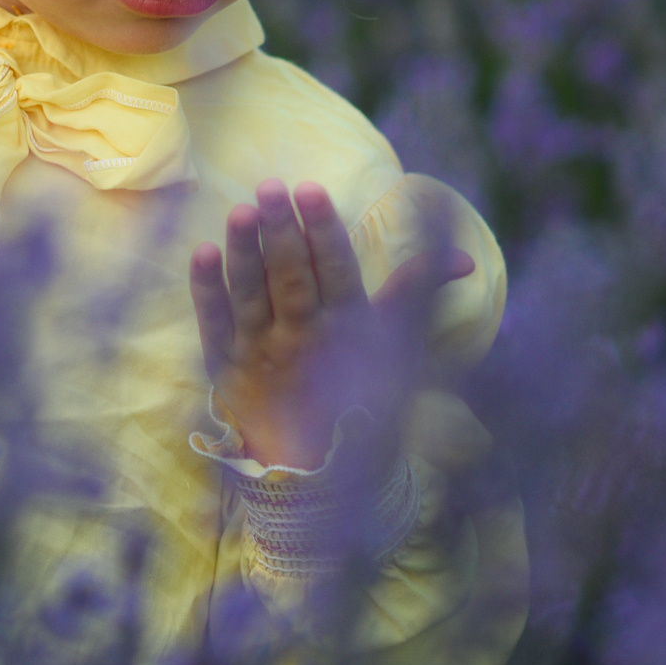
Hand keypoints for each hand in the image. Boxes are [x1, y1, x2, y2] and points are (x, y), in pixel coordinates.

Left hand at [188, 179, 471, 469]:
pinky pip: (213, 324)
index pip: (337, 271)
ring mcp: (261, 354)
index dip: (323, 230)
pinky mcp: (227, 369)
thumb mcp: (399, 350)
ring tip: (240, 211)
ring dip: (244, 252)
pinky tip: (202, 252)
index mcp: (349, 332)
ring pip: (250, 294)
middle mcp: (305, 340)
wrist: (323, 477)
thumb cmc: (366, 402)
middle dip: (282, 230)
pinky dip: (206, 290)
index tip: (311, 190)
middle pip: (291, 277)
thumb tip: (463, 260)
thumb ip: (419, 296)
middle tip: (270, 187)